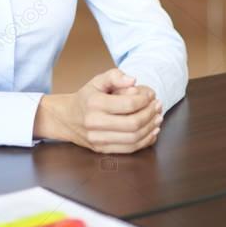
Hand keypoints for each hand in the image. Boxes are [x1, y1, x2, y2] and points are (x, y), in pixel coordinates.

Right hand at [34, 68, 162, 153]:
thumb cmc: (87, 97)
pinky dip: (144, 141)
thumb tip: (133, 80)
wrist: (67, 118)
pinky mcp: (102, 150)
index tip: (151, 96)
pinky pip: (129, 149)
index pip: (128, 104)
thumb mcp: (97, 81)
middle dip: (150, 115)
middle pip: (132, 124)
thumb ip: (115, 76)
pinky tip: (152, 132)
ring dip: (150, 129)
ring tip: (158, 118)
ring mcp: (98, 139)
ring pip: (133, 139)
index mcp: (94, 103)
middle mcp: (94, 123)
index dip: (144, 100)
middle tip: (158, 106)